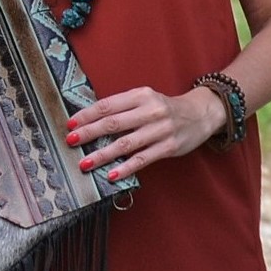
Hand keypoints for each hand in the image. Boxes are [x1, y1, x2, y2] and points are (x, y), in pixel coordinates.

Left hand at [64, 83, 225, 181]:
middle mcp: (150, 110)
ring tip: (85, 163)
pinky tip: (111, 175)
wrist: (200, 114)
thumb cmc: (165, 108)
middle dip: (89, 133)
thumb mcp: (145, 99)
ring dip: (102, 155)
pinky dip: (126, 168)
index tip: (70, 124)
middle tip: (70, 141)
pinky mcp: (168, 147)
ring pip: (126, 144)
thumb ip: (123, 107)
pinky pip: (143, 159)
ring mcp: (160, 129)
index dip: (87, 115)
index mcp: (141, 95)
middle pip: (114, 123)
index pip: (108, 105)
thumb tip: (91, 120)